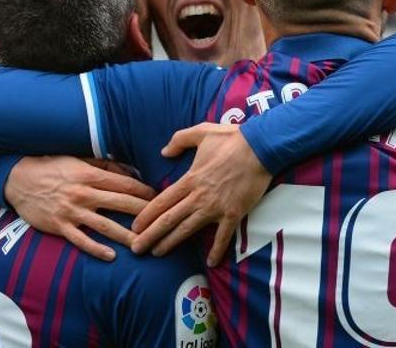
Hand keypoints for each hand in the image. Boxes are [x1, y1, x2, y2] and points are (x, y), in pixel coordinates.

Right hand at [4, 156, 155, 260]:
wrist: (16, 179)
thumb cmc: (50, 166)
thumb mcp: (77, 159)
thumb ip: (103, 165)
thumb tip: (128, 170)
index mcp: (89, 175)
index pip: (125, 185)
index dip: (145, 192)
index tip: (160, 199)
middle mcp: (83, 194)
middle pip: (122, 204)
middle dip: (144, 214)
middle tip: (161, 223)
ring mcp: (71, 212)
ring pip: (106, 226)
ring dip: (126, 236)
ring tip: (143, 245)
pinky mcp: (59, 226)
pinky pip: (81, 240)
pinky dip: (96, 249)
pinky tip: (112, 256)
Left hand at [130, 123, 271, 266]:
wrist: (261, 148)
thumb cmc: (231, 139)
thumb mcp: (201, 132)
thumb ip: (179, 140)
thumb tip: (163, 152)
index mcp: (190, 179)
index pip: (162, 201)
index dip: (146, 216)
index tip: (134, 227)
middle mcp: (199, 196)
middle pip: (169, 220)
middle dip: (150, 236)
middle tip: (136, 249)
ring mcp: (216, 207)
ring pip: (188, 230)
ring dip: (171, 243)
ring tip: (157, 254)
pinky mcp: (234, 213)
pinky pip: (223, 236)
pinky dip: (217, 251)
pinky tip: (212, 263)